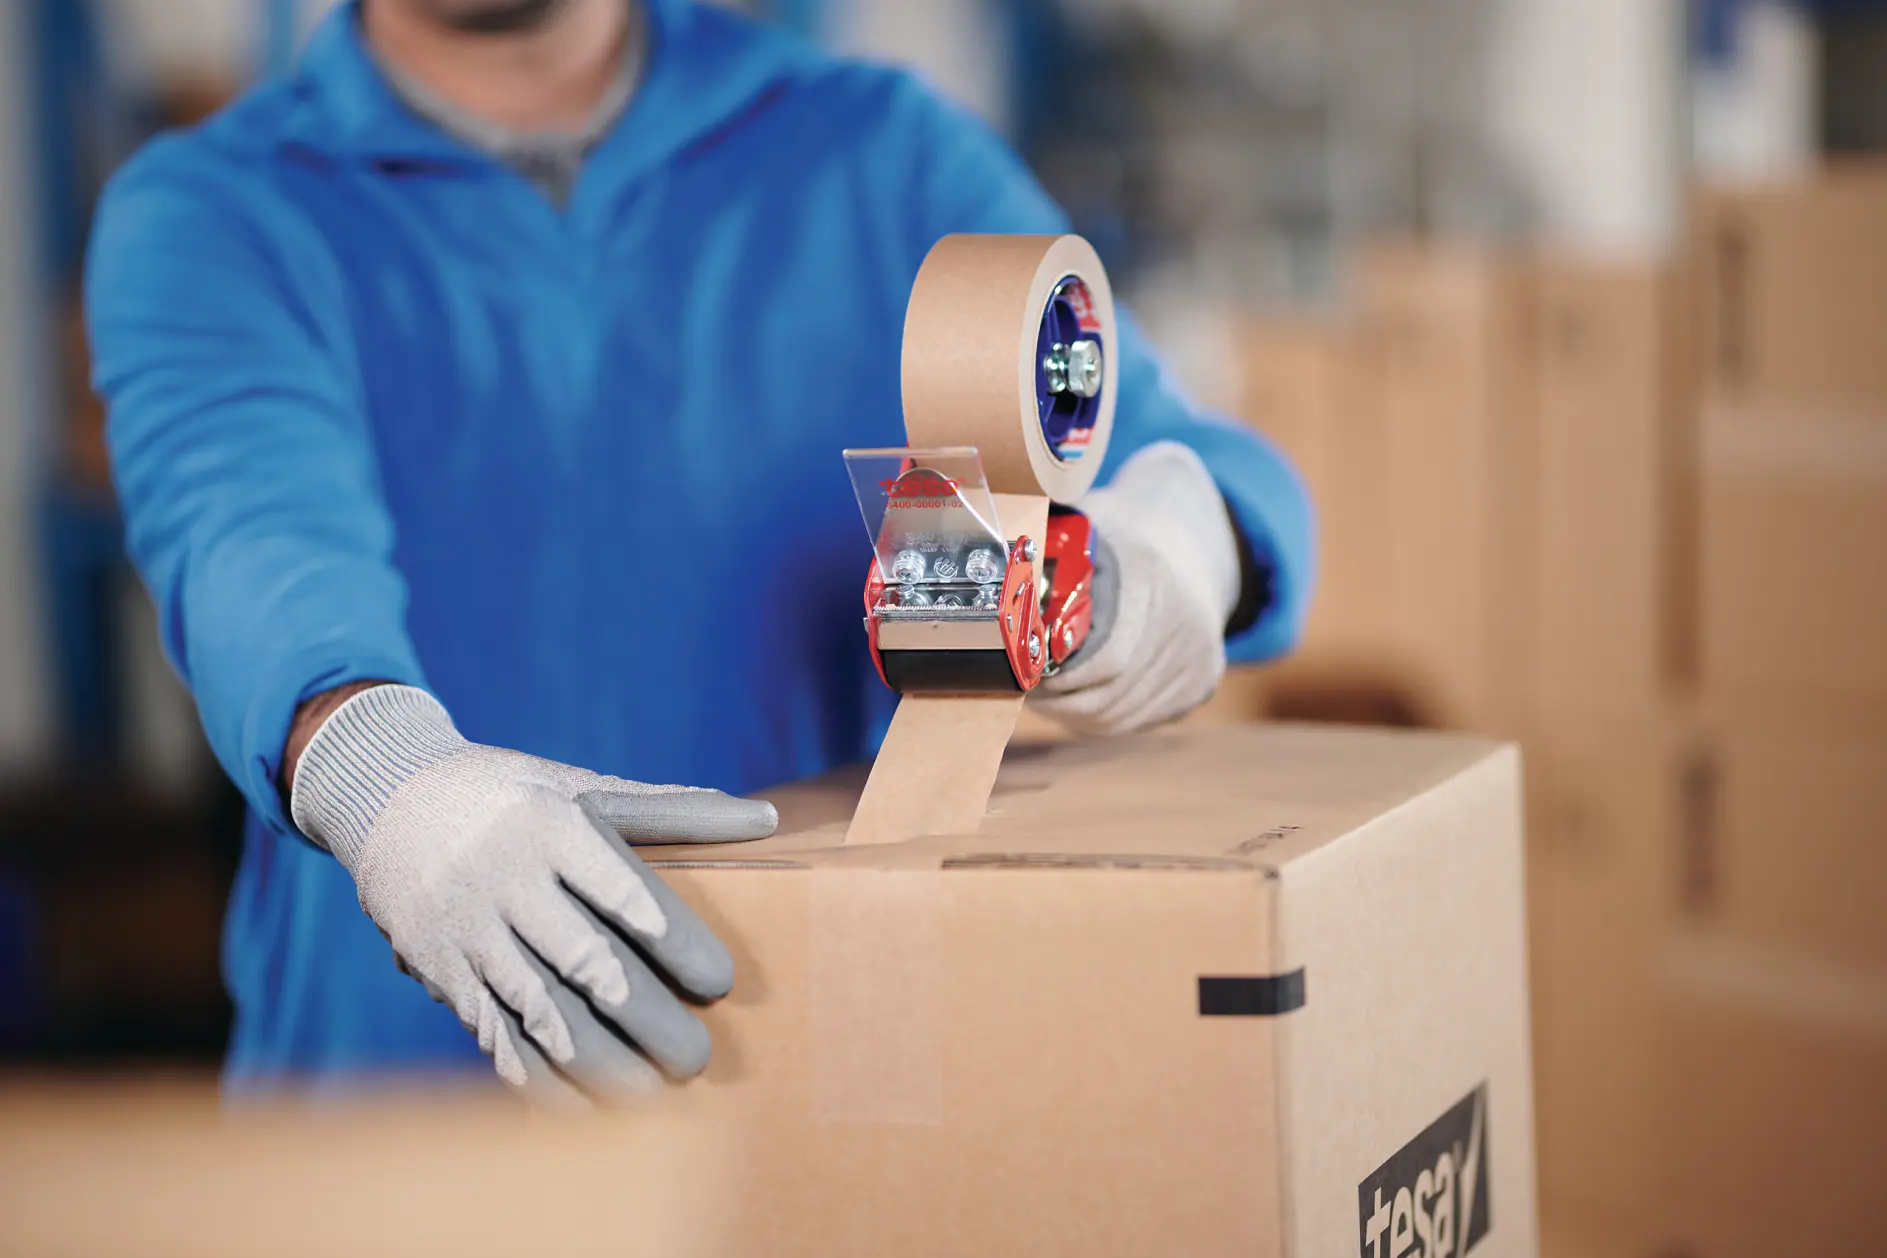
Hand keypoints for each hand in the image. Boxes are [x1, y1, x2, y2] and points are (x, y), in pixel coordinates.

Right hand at [288, 684, 776, 1104]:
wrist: (387, 795)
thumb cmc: (512, 793)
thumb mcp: (582, 783)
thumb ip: (672, 809)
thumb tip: (765, 820)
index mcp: (555, 828)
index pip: (626, 894)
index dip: (679, 943)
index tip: (722, 983)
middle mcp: (509, 880)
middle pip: (588, 963)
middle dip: (649, 1019)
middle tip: (698, 1059)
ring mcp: (469, 929)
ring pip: (540, 1009)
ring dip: (599, 1062)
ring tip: (653, 1099)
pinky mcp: (439, 968)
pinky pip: (491, 1032)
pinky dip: (536, 1076)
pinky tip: (580, 1106)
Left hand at [1033, 441, 1241, 733]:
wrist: (1190, 541)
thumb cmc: (1120, 534)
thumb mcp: (1084, 527)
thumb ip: (1041, 548)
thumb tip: (983, 562)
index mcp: (1152, 580)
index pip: (1106, 659)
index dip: (1058, 678)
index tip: (1023, 674)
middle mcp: (1187, 625)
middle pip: (1110, 696)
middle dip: (1058, 701)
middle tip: (1025, 690)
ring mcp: (1198, 659)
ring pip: (1121, 716)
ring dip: (1076, 713)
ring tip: (1046, 695)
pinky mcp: (1203, 682)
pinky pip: (1139, 719)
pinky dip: (1104, 715)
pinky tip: (1080, 697)